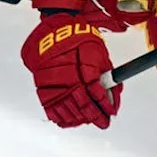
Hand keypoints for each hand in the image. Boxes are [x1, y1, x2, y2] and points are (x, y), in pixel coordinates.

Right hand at [20, 13, 120, 128]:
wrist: (52, 34)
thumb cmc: (77, 40)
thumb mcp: (98, 52)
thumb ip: (106, 74)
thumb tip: (113, 94)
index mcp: (83, 65)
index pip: (97, 93)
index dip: (106, 106)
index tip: (111, 112)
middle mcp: (68, 75)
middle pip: (83, 105)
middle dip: (96, 117)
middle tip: (103, 123)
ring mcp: (54, 83)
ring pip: (68, 110)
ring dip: (81, 119)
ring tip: (89, 121)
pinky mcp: (42, 88)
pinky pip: (52, 110)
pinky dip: (62, 118)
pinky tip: (71, 121)